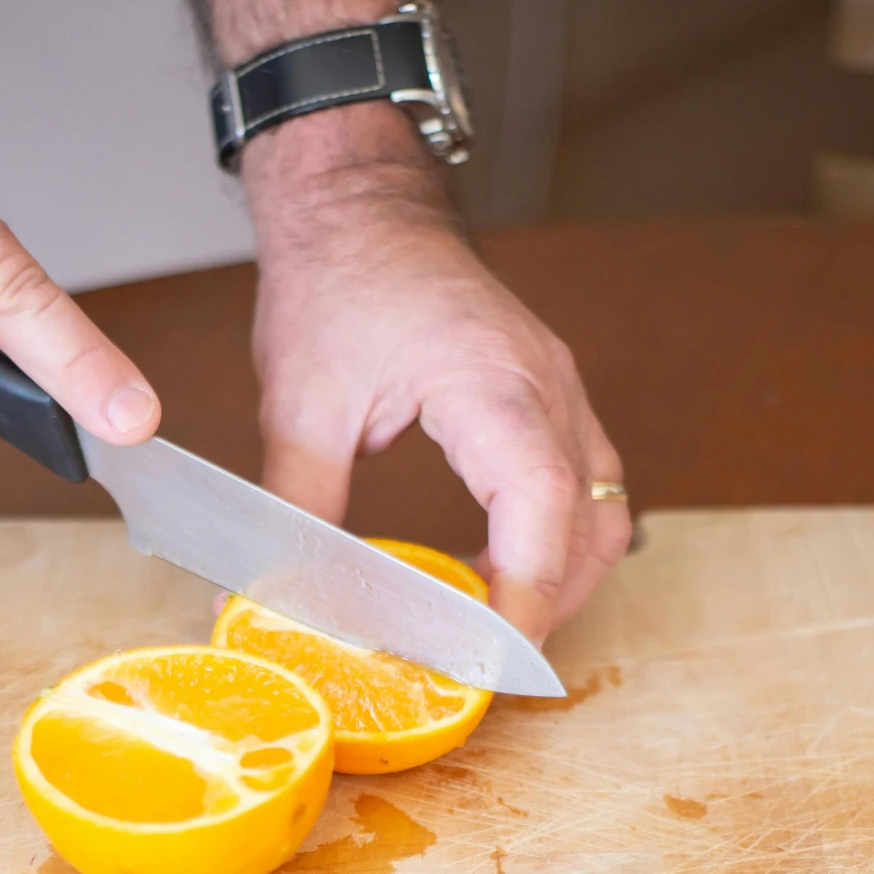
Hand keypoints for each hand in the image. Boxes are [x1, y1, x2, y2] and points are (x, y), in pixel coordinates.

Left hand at [243, 109, 629, 639]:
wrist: (360, 206)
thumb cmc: (337, 280)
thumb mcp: (300, 405)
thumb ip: (295, 509)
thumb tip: (272, 596)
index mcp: (490, 382)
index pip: (539, 505)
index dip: (526, 592)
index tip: (494, 656)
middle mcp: (544, 385)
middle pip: (589, 521)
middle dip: (549, 605)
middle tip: (486, 667)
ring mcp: (557, 387)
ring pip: (601, 506)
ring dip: (563, 578)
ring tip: (494, 632)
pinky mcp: (547, 394)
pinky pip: (582, 481)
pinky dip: (556, 540)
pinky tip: (496, 574)